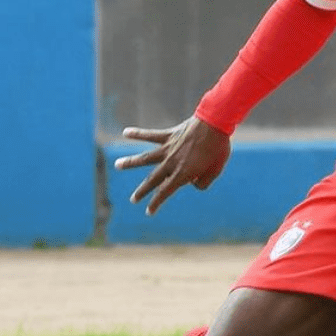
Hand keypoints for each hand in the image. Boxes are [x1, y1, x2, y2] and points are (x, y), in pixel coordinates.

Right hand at [113, 116, 231, 215]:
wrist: (215, 123)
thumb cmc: (218, 147)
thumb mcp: (216, 170)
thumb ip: (204, 181)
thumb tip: (193, 183)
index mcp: (183, 173)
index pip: (165, 192)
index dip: (156, 203)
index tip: (148, 211)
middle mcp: (172, 163)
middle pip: (153, 179)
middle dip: (142, 191)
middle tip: (132, 199)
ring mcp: (168, 148)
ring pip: (145, 158)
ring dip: (130, 162)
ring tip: (117, 165)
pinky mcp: (169, 135)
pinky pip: (150, 135)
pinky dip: (137, 134)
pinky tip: (125, 132)